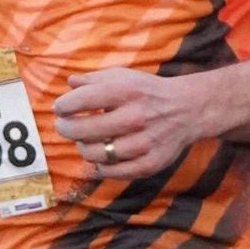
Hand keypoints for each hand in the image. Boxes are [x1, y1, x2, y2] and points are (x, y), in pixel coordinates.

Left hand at [55, 68, 204, 177]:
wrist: (188, 110)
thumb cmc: (148, 92)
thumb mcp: (123, 76)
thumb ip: (94, 79)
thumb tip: (69, 83)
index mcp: (125, 91)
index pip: (80, 101)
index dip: (63, 106)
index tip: (61, 108)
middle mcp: (134, 117)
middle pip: (82, 130)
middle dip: (65, 128)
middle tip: (64, 126)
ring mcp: (143, 144)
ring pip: (93, 154)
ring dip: (83, 147)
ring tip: (86, 140)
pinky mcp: (149, 164)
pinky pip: (110, 172)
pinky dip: (100, 165)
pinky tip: (102, 155)